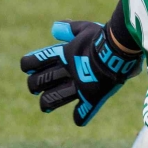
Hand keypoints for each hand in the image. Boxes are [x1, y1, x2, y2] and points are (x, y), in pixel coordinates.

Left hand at [19, 16, 142, 126]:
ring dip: (47, 103)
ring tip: (45, 106)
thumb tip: (55, 28)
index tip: (28, 68)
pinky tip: (79, 119)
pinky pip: (84, 112)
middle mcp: (67, 71)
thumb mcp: (86, 28)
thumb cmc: (104, 36)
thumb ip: (70, 28)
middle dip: (34, 85)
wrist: (120, 49)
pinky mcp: (92, 97)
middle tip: (36, 87)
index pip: (35, 61)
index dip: (28, 65)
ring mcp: (78, 86)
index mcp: (63, 54)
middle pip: (39, 82)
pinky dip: (81, 117)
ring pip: (52, 99)